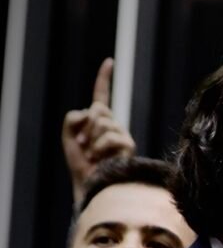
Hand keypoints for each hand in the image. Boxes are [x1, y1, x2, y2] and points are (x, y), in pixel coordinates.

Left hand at [62, 58, 134, 205]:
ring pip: (102, 122)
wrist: (91, 185)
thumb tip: (92, 114)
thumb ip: (73, 118)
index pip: (101, 95)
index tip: (109, 62)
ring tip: (93, 157)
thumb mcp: (69, 137)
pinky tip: (100, 159)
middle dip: (85, 128)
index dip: (104, 79)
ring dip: (91, 141)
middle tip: (85, 147)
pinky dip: (99, 147)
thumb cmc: (81, 166)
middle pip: (97, 110)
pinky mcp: (128, 145)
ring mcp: (122, 135)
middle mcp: (114, 125)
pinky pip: (108, 135)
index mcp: (100, 121)